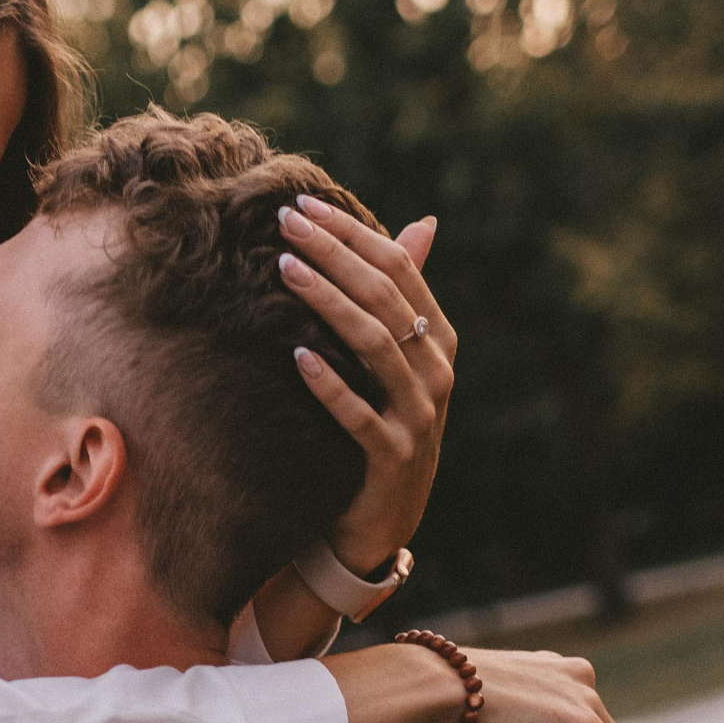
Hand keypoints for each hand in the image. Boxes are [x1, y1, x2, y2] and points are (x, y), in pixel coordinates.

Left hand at [278, 202, 458, 575]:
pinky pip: (359, 414)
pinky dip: (328, 384)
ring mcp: (419, 414)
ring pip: (375, 345)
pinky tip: (296, 354)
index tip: (305, 206)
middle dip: (334, 254)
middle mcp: (436, 370)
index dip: (353, 233)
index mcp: (438, 338)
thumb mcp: (397, 360)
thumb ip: (402, 296)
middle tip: (286, 225)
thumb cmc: (384, 423)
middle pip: (385, 297)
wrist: (385, 516)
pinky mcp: (393, 455)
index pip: (399, 268)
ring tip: (285, 272)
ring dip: (327, 303)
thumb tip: (424, 222)